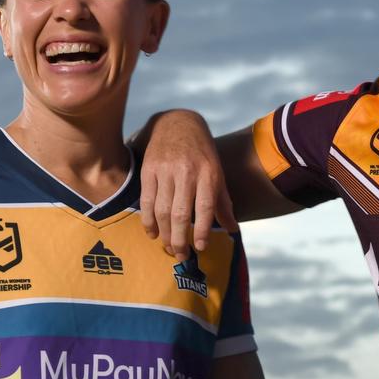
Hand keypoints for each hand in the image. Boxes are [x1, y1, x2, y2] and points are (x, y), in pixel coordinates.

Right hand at [136, 110, 237, 259]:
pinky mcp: (148, 169)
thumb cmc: (201, 152)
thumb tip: (233, 229)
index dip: (202, 231)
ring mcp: (165, 170)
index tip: (200, 248)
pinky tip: (152, 233)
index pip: (205, 208)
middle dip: (180, 239)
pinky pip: (146, 200)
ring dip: (165, 234)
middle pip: (180, 214)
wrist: (177, 122)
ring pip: (161, 210)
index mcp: (208, 173)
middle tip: (181, 256)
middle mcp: (187, 172)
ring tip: (169, 247)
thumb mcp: (217, 173)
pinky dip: (148, 220)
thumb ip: (223, 202)